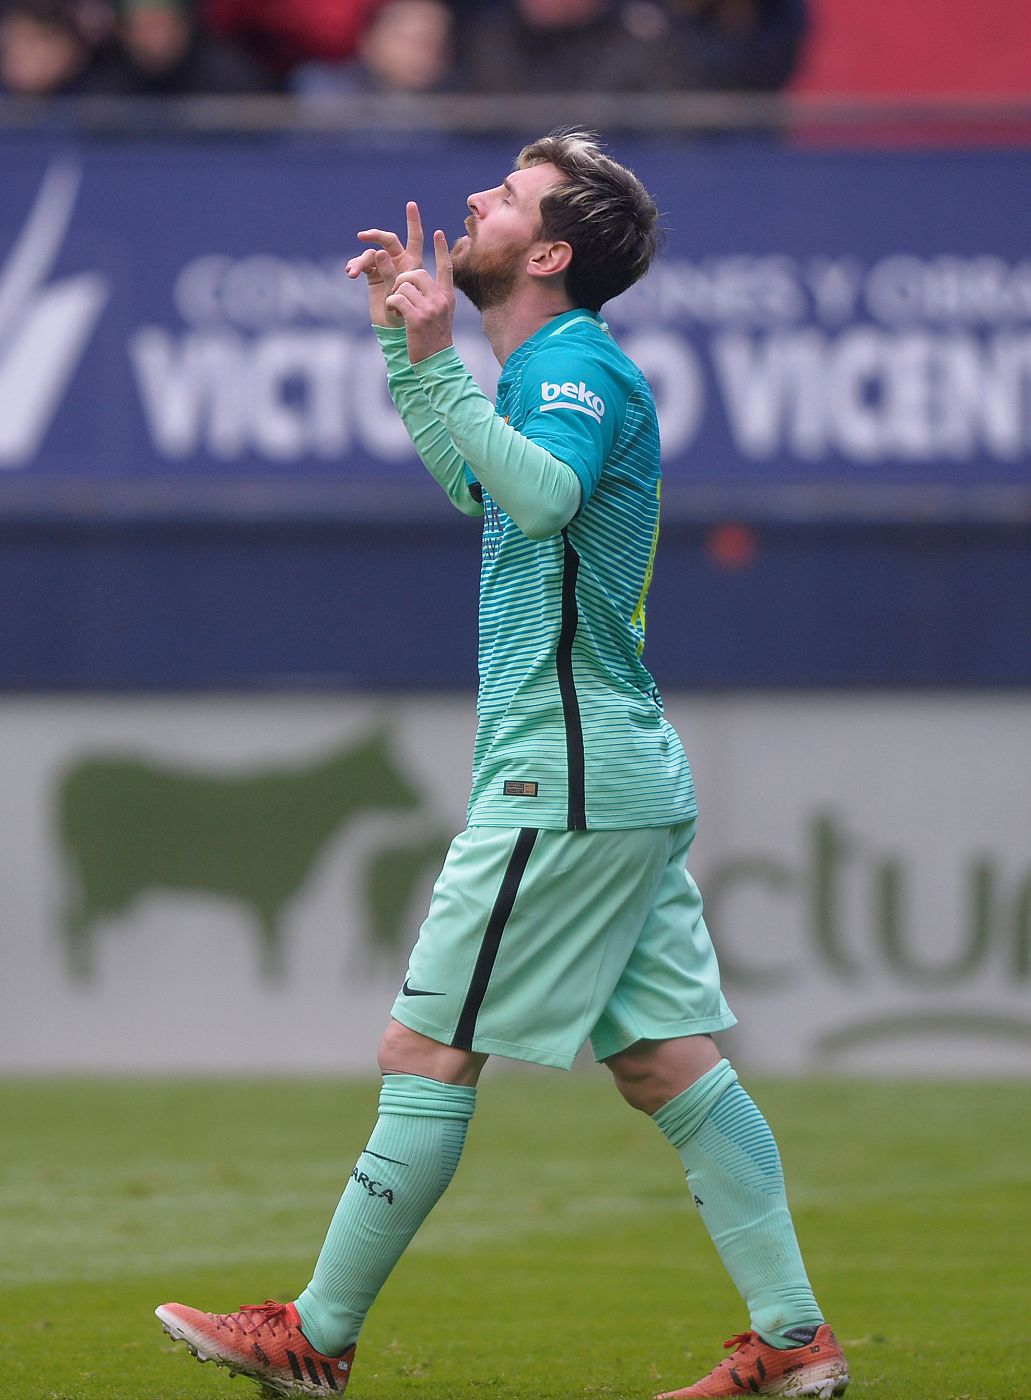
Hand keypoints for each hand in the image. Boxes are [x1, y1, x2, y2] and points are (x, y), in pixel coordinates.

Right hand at [346, 201, 425, 327]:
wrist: (394, 332)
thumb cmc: (406, 315)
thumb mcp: (400, 293)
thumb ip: (390, 272)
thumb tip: (378, 252)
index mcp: (413, 264)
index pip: (415, 238)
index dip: (414, 221)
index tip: (411, 204)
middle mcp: (399, 262)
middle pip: (387, 240)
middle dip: (375, 235)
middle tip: (362, 236)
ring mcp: (385, 267)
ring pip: (371, 254)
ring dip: (360, 260)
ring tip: (352, 272)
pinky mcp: (372, 275)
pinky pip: (362, 264)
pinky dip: (356, 266)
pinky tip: (350, 272)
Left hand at [384, 230, 454, 363]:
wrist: (436, 362)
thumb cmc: (434, 340)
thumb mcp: (441, 315)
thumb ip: (434, 297)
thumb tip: (421, 280)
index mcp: (447, 297)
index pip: (446, 267)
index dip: (441, 249)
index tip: (437, 232)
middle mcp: (440, 299)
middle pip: (416, 273)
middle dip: (402, 280)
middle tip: (399, 294)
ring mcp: (430, 308)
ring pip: (404, 285)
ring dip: (395, 295)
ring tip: (399, 310)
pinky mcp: (417, 318)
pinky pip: (397, 298)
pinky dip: (392, 304)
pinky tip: (396, 314)